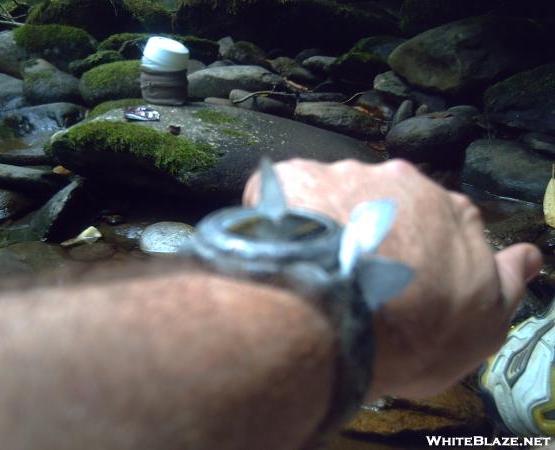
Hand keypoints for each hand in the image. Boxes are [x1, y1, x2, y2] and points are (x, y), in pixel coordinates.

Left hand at [243, 159, 542, 399]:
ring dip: (327, 223)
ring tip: (310, 266)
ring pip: (337, 196)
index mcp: (451, 211)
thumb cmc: (414, 334)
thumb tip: (527, 255)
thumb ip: (506, 284)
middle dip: (374, 229)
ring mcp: (346, 175)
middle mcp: (402, 181)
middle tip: (352, 274)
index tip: (404, 275)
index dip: (423, 248)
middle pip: (388, 202)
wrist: (337, 321)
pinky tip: (279, 248)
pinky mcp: (295, 177)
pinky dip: (283, 215)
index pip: (445, 219)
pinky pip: (287, 192)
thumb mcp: (483, 326)